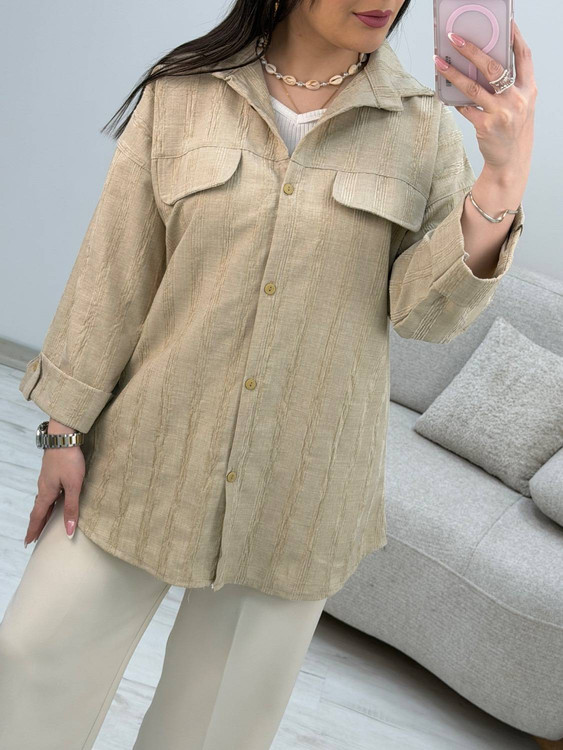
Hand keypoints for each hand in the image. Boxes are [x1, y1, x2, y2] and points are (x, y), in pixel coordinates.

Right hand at [24, 437, 84, 547]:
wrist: (63, 437)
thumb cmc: (69, 460)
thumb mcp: (74, 486)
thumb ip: (72, 508)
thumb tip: (68, 531)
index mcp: (47, 493)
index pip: (38, 517)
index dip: (34, 530)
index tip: (28, 542)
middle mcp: (44, 487)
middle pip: (39, 510)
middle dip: (37, 524)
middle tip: (34, 537)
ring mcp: (47, 479)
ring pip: (43, 500)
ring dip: (42, 513)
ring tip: (44, 522)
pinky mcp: (52, 472)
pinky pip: (48, 492)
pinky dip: (48, 502)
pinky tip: (54, 499)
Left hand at [434, 20, 535, 179]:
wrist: (511, 160)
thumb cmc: (513, 129)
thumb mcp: (520, 104)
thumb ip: (510, 85)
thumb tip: (483, 64)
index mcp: (529, 90)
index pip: (523, 57)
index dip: (514, 38)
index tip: (505, 22)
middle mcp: (517, 99)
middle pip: (493, 68)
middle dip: (472, 50)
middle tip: (456, 38)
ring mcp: (502, 113)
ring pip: (473, 87)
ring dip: (453, 73)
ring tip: (439, 62)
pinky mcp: (486, 127)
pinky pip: (466, 108)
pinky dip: (454, 100)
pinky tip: (444, 92)